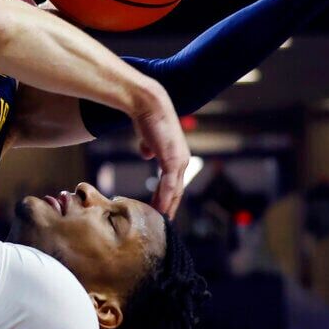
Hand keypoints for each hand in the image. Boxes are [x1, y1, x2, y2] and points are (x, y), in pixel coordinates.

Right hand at [129, 82, 189, 218]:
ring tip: (160, 222)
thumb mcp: (148, 138)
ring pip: (174, 192)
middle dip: (170, 208)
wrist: (148, 105)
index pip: (175, 183)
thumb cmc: (146, 118)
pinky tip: (157, 210)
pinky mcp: (171, 161)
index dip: (168, 198)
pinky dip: (163, 200)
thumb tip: (147, 155)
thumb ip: (149, 148)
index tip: (161, 211)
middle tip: (163, 224)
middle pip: (177, 191)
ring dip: (167, 208)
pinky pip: (168, 186)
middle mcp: (182, 161)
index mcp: (177, 156)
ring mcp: (179, 161)